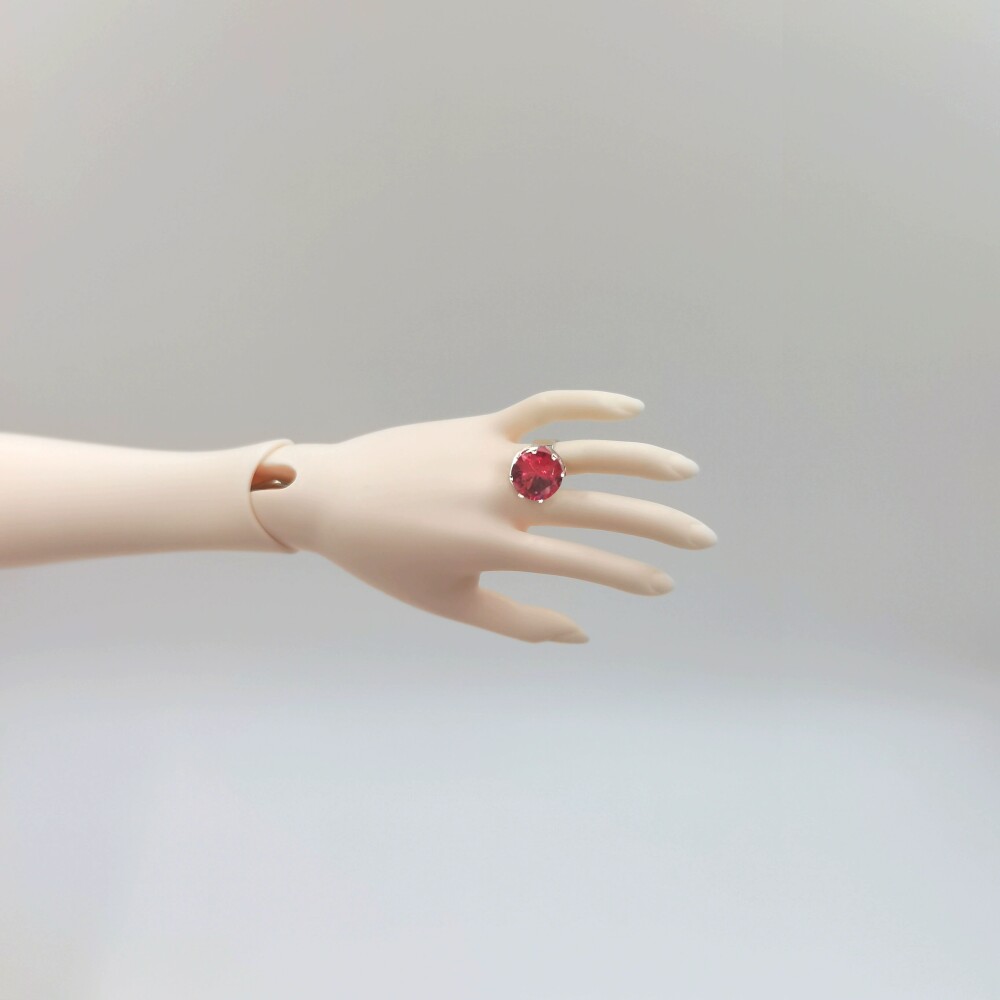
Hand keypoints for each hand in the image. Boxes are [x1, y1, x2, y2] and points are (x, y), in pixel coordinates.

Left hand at [250, 390, 715, 642]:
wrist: (329, 497)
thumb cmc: (387, 560)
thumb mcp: (449, 602)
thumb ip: (518, 621)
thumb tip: (583, 632)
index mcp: (493, 546)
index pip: (582, 563)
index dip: (629, 577)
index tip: (665, 585)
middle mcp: (500, 496)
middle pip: (596, 508)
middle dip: (657, 526)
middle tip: (702, 538)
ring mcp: (492, 455)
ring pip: (581, 452)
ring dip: (639, 462)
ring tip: (682, 472)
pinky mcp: (479, 425)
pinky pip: (542, 407)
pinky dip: (586, 402)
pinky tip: (629, 407)